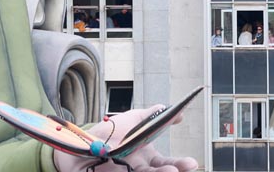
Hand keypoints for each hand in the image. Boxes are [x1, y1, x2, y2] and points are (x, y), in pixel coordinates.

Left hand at [53, 106, 198, 171]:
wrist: (82, 146)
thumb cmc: (107, 133)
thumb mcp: (132, 120)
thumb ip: (151, 115)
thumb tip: (169, 109)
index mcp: (146, 156)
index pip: (167, 163)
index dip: (179, 164)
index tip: (192, 162)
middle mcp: (141, 167)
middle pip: (162, 171)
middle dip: (176, 170)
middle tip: (189, 166)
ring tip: (172, 170)